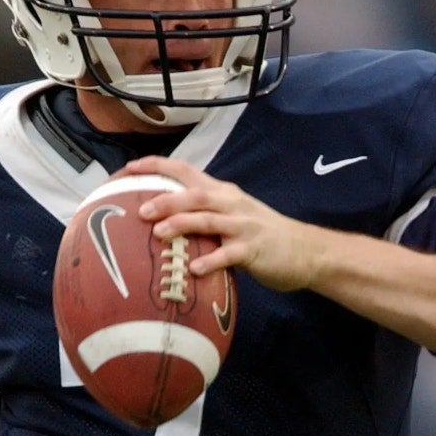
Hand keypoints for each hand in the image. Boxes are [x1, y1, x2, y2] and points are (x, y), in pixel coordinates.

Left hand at [121, 156, 323, 291]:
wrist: (306, 251)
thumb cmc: (263, 236)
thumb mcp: (233, 216)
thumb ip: (204, 215)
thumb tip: (164, 221)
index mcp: (223, 193)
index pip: (187, 171)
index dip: (157, 166)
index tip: (130, 167)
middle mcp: (231, 204)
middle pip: (195, 195)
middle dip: (167, 200)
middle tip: (140, 209)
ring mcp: (243, 226)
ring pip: (209, 220)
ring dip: (182, 225)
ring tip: (158, 233)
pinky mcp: (253, 250)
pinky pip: (229, 254)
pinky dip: (211, 260)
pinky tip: (194, 270)